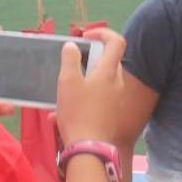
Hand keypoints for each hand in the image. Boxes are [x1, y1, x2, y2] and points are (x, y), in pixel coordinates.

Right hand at [55, 28, 125, 145]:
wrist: (90, 149)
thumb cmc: (78, 112)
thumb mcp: (67, 82)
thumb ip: (70, 59)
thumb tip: (72, 46)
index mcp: (109, 72)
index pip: (116, 41)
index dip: (103, 32)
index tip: (86, 36)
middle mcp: (118, 84)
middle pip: (109, 61)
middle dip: (90, 59)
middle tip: (72, 66)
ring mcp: (117, 100)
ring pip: (102, 82)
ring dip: (85, 81)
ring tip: (64, 93)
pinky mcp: (113, 115)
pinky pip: (100, 99)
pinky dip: (86, 99)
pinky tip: (64, 113)